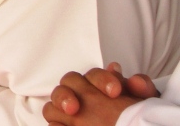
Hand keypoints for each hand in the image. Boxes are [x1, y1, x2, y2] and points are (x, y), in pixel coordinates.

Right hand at [43, 65, 158, 125]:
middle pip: (70, 80)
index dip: (104, 80)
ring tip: (71, 110)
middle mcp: (83, 92)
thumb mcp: (142, 101)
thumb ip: (142, 88)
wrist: (133, 124)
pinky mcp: (66, 122)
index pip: (96, 75)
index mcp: (100, 83)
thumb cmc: (133, 113)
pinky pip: (53, 116)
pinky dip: (55, 122)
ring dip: (61, 100)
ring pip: (58, 95)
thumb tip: (135, 81)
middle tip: (82, 103)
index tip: (115, 92)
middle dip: (75, 89)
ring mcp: (72, 106)